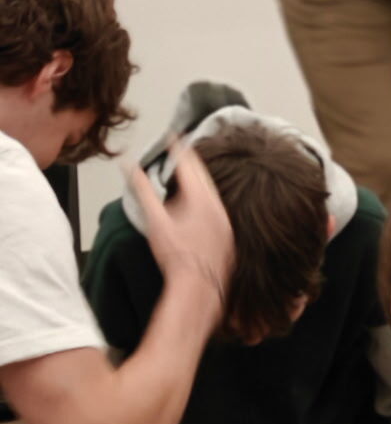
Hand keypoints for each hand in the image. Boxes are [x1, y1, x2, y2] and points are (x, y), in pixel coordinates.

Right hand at [131, 141, 233, 322]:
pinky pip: (217, 208)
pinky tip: (197, 206)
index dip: (177, 148)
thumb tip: (129, 166)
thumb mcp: (154, 219)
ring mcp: (225, 220)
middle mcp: (217, 206)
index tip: (172, 137)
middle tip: (180, 150)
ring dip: (198, 181)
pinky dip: (206, 200)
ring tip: (186, 175)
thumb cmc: (176, 257)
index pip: (188, 163)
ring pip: (212, 191)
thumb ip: (142, 190)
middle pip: (203, 174)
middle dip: (190, 161)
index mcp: (200, 198)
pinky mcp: (228, 234)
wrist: (198, 286)